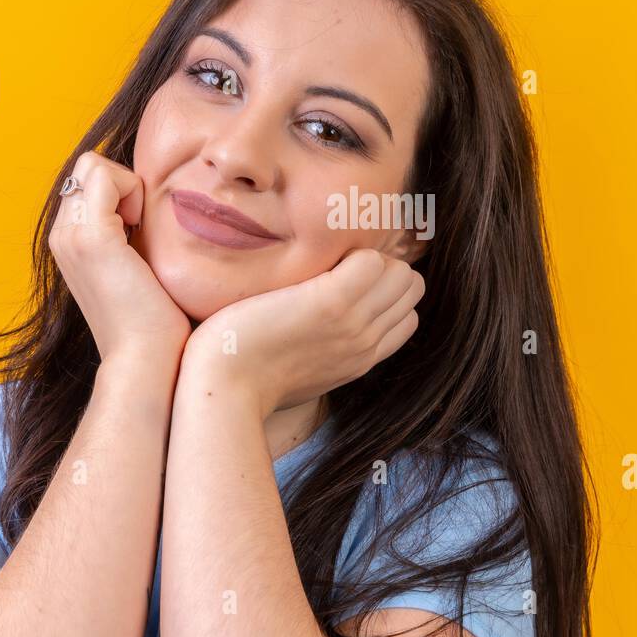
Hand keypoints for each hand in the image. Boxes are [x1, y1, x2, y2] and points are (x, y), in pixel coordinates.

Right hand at [48, 150, 191, 366]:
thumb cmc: (153, 320)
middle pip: (88, 168)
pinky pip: (105, 176)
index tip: (142, 225)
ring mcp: (71, 236)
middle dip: (123, 183)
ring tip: (142, 227)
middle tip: (143, 223)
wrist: (144, 359)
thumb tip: (151, 213)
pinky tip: (142, 227)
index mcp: (69, 241)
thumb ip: (130, 237)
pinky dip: (132, 190)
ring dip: (128, 186)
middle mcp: (61, 235)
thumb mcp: (136, 268)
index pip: (87, 181)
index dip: (121, 189)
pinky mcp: (92, 238)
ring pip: (93, 165)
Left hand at [180, 248, 423, 417]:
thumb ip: (326, 352)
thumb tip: (321, 332)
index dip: (385, 293)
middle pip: (411, 289)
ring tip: (329, 258)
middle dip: (384, 268)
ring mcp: (352, 323)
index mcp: (361, 360)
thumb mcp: (302, 373)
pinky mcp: (330, 302)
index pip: (407, 317)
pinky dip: (350, 248)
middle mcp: (365, 342)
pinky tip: (317, 255)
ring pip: (400, 272)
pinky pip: (371, 260)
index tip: (351, 283)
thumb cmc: (247, 379)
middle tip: (339, 264)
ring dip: (369, 255)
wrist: (224, 389)